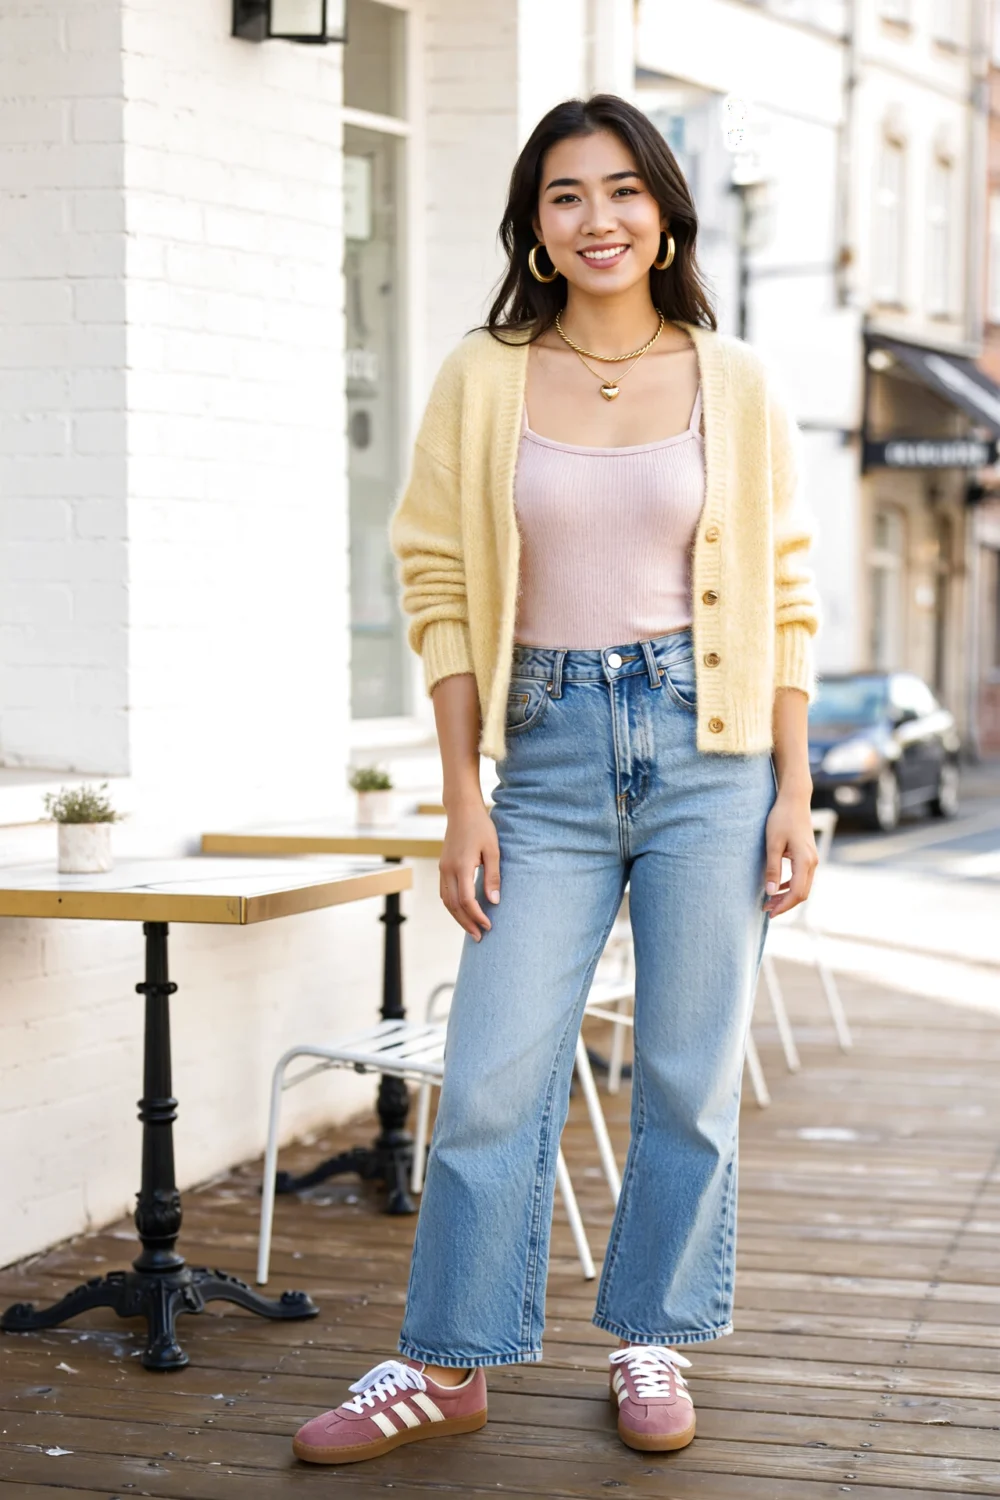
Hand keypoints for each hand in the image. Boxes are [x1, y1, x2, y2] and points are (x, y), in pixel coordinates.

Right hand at [439, 798, 500, 939]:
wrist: (462, 810)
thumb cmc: (481, 827)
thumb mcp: (493, 850)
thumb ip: (493, 876)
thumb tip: (495, 901)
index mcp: (461, 866)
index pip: (466, 900)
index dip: (477, 916)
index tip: (489, 925)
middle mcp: (447, 870)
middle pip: (454, 906)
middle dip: (466, 923)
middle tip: (480, 937)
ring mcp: (442, 869)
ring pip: (446, 901)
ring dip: (458, 917)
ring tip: (471, 929)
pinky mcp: (442, 867)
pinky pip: (444, 893)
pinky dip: (452, 906)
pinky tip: (462, 912)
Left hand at [763, 792, 817, 917]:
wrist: (794, 799)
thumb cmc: (781, 818)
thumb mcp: (772, 843)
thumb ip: (772, 868)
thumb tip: (770, 892)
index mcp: (805, 861)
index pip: (797, 893)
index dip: (783, 906)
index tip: (769, 912)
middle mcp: (812, 862)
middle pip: (802, 893)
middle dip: (785, 904)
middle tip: (767, 910)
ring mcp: (812, 859)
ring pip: (803, 886)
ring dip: (787, 896)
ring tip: (770, 901)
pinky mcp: (808, 855)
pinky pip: (802, 878)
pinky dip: (790, 886)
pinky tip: (778, 887)